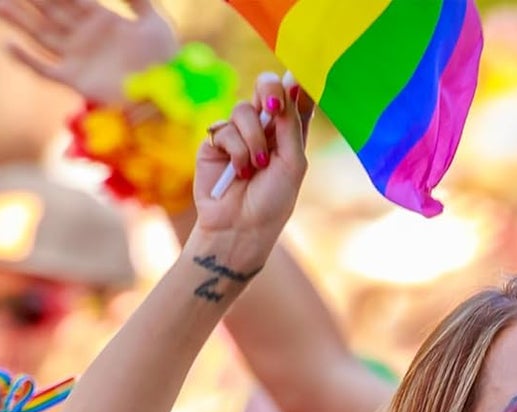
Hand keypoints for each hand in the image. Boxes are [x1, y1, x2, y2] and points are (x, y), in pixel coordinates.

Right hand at [0, 0, 178, 106]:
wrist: (163, 94)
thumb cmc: (164, 59)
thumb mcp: (153, 21)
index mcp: (101, 18)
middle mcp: (84, 36)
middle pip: (49, 12)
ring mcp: (77, 58)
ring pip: (40, 34)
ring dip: (19, 21)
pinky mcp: (73, 80)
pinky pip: (44, 68)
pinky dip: (25, 58)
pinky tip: (8, 46)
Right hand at [190, 74, 310, 277]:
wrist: (239, 229)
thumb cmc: (272, 203)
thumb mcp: (293, 163)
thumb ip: (292, 123)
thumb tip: (292, 81)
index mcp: (287, 133)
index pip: (294, 97)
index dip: (298, 82)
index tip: (301, 76)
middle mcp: (262, 129)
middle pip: (266, 87)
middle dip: (270, 91)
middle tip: (272, 109)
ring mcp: (237, 134)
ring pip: (243, 109)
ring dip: (252, 139)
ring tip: (255, 168)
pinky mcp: (215, 144)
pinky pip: (224, 128)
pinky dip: (236, 151)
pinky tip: (238, 172)